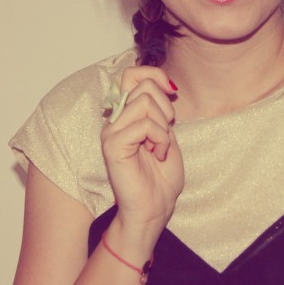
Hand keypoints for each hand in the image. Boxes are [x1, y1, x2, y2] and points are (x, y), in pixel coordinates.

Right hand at [100, 66, 183, 240]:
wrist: (154, 210)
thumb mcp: (167, 135)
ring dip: (163, 125)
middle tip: (166, 132)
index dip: (155, 74)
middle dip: (165, 106)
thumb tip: (166, 83)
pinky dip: (160, 138)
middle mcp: (115, 120)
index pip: (132, 74)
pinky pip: (144, 124)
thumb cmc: (161, 179)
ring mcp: (111, 131)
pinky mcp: (113, 145)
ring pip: (144, 101)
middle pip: (142, 84)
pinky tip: (157, 155)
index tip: (172, 91)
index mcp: (126, 115)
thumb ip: (161, 110)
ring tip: (160, 146)